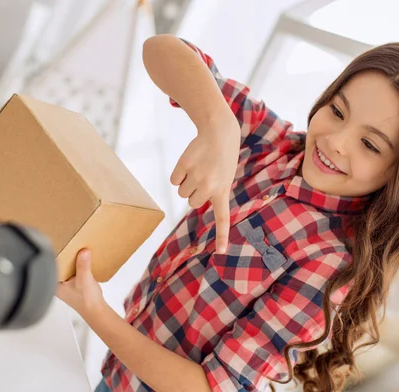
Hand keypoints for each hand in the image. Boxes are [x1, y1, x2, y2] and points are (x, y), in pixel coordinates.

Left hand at [56, 249, 106, 318]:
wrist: (96, 310)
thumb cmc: (87, 301)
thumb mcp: (84, 279)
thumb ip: (83, 265)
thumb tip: (83, 252)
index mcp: (54, 284)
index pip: (50, 265)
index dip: (53, 254)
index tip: (58, 243)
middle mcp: (58, 283)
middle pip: (59, 264)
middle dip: (64, 255)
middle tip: (67, 244)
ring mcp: (66, 283)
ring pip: (67, 266)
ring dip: (72, 260)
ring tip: (75, 250)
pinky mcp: (74, 282)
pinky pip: (74, 269)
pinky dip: (77, 264)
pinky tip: (82, 259)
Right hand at [170, 112, 239, 252]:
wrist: (219, 132)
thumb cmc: (222, 158)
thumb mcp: (224, 177)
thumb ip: (212, 193)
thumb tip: (192, 201)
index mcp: (222, 191)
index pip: (222, 218)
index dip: (221, 236)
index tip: (221, 253)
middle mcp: (209, 187)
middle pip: (191, 202)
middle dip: (193, 192)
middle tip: (203, 177)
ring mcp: (196, 176)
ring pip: (181, 192)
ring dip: (186, 182)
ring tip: (198, 167)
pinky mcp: (184, 166)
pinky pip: (174, 180)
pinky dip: (178, 173)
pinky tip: (189, 162)